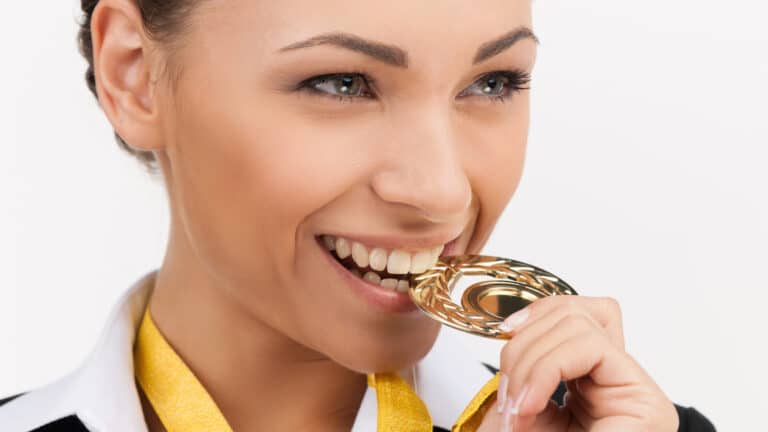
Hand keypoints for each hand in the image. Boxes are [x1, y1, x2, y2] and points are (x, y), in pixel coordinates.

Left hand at [476, 296, 678, 431]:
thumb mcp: (523, 415)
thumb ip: (523, 372)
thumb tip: (511, 328)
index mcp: (591, 380)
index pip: (573, 314)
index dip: (533, 316)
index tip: (500, 339)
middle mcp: (618, 380)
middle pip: (573, 312)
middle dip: (523, 344)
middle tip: (507, 396)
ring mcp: (634, 388)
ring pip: (579, 323)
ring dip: (531, 359)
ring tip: (518, 406)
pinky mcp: (644, 400)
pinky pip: (591, 347)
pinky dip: (546, 369)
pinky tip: (529, 404)